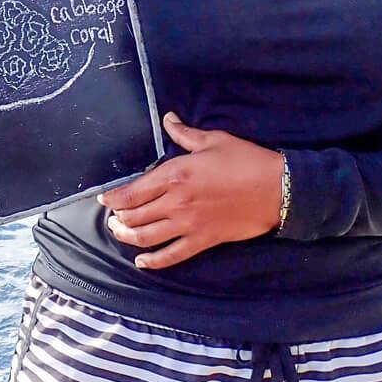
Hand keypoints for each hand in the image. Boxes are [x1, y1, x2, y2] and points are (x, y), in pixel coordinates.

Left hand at [99, 112, 283, 269]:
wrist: (277, 189)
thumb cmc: (245, 160)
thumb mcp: (213, 140)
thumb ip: (184, 134)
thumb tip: (168, 119)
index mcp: (175, 175)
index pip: (133, 192)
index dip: (114, 198)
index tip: (104, 199)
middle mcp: (176, 202)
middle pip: (135, 216)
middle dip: (118, 218)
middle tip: (112, 217)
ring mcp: (189, 224)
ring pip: (147, 237)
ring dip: (128, 237)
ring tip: (120, 233)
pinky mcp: (204, 240)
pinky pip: (172, 255)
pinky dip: (154, 261)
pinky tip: (142, 262)